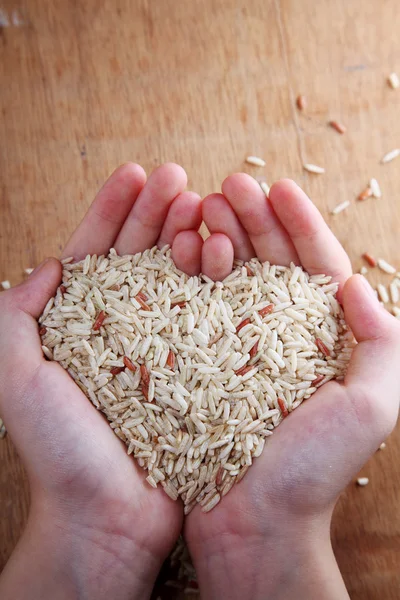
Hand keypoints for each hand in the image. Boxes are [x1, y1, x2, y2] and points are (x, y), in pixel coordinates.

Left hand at [0, 163, 203, 599]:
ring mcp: (162, 346)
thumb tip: (49, 266)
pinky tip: (223, 252)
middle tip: (177, 177)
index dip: (111, 211)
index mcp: (77, 324)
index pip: (93, 253)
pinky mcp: (196, 369)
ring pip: (176, 278)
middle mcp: (121, 329)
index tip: (134, 174)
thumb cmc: (59, 451)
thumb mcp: (15, 376)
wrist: (109, 517)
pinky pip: (206, 315)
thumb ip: (14, 316)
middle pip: (139, 256)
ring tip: (203, 202)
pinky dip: (213, 281)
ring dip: (187, 236)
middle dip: (155, 212)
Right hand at [185, 175, 399, 598]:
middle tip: (230, 186)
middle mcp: (278, 336)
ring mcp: (236, 347)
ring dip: (219, 238)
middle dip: (252, 219)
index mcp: (321, 339)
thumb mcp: (369, 406)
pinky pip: (195, 308)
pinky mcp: (200, 362)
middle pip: (269, 262)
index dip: (298, 223)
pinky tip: (179, 251)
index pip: (314, 266)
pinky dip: (189, 276)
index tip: (277, 187)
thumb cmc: (312, 472)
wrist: (253, 525)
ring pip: (229, 277)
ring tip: (201, 207)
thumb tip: (358, 284)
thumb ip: (381, 343)